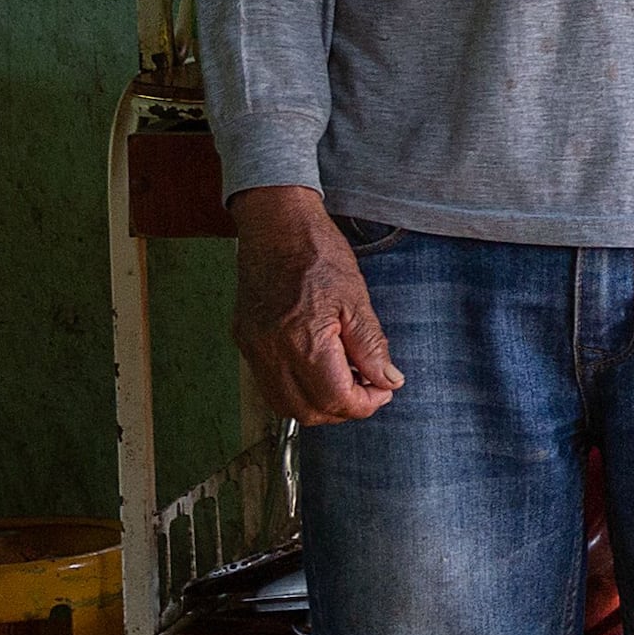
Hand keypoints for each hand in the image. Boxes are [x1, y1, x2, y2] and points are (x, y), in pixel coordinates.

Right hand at [228, 186, 402, 423]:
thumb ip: (371, 346)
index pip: (335, 399)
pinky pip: (270, 384)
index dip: (365, 403)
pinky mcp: (246, 341)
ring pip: (286, 404)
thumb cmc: (315, 251)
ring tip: (345, 378)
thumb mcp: (356, 298)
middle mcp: (271, 351)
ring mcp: (254, 348)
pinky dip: (297, 389)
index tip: (383, 390)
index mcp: (302, 340)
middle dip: (344, 408)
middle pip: (309, 411)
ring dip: (320, 404)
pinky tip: (319, 369)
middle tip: (369, 387)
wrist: (275, 223)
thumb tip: (387, 380)